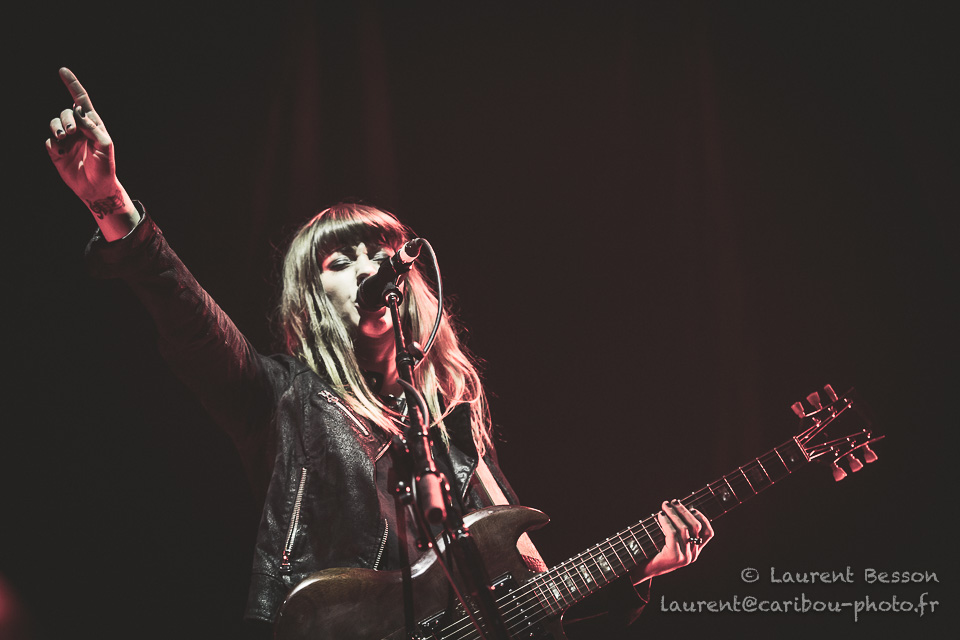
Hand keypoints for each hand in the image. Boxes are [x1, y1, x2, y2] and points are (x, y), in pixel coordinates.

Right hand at [45, 67, 138, 239]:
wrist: (96, 188)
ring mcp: (67, 140)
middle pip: (66, 112)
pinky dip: (54, 146)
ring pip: (54, 124)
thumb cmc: (106, 167)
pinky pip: (50, 142)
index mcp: (93, 125)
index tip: (62, 70)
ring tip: (64, 139)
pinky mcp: (57, 151)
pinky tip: (62, 155)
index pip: (81, 101)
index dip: (72, 85)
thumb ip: (93, 128)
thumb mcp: (105, 146)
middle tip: (71, 133)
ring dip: (57, 128)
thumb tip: (78, 113)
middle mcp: (78, 130)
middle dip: (66, 119)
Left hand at [632, 499, 714, 582]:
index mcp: (695, 551)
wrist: (645, 569)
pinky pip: (673, 533)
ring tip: (665, 505)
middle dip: (684, 511)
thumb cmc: (655, 551)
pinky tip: (660, 515)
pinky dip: (667, 521)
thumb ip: (679, 530)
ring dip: (673, 513)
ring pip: (684, 528)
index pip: (708, 533)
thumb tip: (678, 507)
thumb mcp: (671, 541)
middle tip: (673, 501)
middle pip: (696, 527)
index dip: (702, 518)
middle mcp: (693, 555)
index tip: (691, 508)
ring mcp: (685, 557)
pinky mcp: (674, 556)